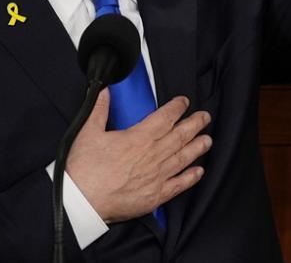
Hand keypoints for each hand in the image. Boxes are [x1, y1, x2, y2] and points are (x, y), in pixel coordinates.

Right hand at [65, 91, 211, 222]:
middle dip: (195, 124)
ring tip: (208, 140)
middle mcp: (152, 155)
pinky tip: (199, 171)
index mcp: (139, 138)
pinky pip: (179, 185)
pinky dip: (191, 178)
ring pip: (184, 158)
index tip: (184, 102)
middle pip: (180, 136)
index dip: (177, 108)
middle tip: (205, 117)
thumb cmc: (84, 168)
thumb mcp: (88, 132)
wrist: (83, 201)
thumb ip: (99, 109)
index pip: (165, 117)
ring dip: (198, 147)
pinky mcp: (155, 196)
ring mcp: (156, 176)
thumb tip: (104, 91)